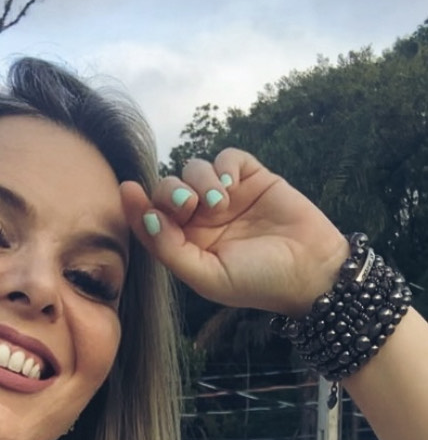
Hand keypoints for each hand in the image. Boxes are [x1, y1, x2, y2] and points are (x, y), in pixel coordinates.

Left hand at [121, 149, 349, 316]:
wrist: (312, 271)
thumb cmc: (257, 281)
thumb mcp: (206, 276)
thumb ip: (170, 250)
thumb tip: (145, 217)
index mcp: (184, 244)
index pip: (152, 218)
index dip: (137, 204)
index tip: (127, 189)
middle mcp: (200, 219)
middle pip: (167, 188)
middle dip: (171, 191)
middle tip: (188, 206)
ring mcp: (225, 196)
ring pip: (193, 169)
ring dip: (199, 181)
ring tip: (220, 203)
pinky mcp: (252, 178)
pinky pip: (226, 158)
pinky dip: (224, 166)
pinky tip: (233, 186)